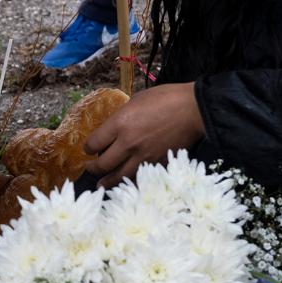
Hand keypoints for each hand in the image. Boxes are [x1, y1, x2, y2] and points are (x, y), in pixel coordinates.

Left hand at [83, 82, 204, 187]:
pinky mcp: (157, 164)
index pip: (93, 143)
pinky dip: (130, 181)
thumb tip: (114, 127)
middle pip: (103, 164)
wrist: (194, 110)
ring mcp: (143, 156)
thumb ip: (122, 117)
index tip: (88, 148)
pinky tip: (125, 183)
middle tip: (91, 168)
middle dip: (93, 167)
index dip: (88, 147)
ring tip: (101, 184)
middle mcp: (128, 143)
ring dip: (108, 181)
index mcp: (120, 124)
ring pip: (119, 176)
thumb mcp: (136, 100)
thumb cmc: (166, 98)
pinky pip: (139, 177)